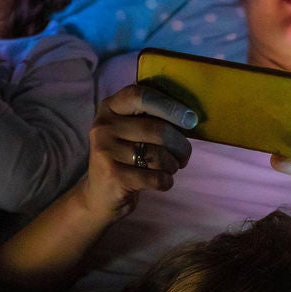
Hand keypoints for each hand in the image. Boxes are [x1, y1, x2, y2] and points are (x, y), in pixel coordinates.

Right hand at [73, 83, 198, 221]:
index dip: (170, 106)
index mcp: (109, 108)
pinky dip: (166, 181)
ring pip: (158, 155)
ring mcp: (106, 151)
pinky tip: (162, 182)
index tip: (190, 120)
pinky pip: (156, 177)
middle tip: (183, 155)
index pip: (141, 96)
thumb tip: (190, 118)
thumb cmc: (125, 158)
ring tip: (170, 168)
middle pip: (157, 129)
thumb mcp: (131, 131)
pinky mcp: (113, 176)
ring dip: (173, 165)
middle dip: (180, 145)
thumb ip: (152, 118)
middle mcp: (104, 127)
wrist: (100, 195)